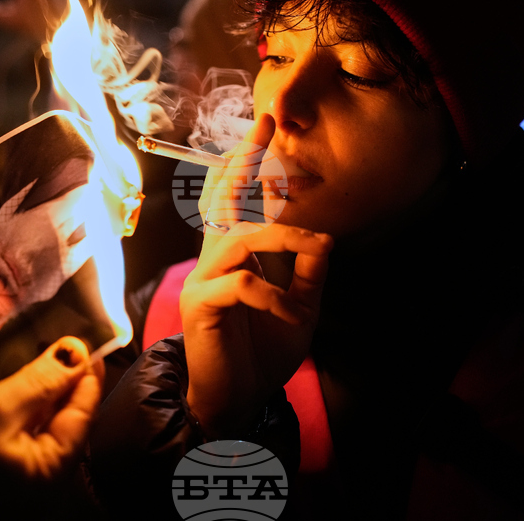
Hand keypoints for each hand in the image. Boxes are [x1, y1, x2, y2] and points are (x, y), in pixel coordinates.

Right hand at [0, 337, 102, 510]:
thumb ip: (41, 381)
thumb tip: (76, 352)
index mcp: (51, 473)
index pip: (83, 415)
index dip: (87, 375)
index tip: (89, 344)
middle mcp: (41, 480)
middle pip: (65, 420)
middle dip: (65, 382)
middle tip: (66, 345)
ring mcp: (18, 478)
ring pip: (43, 425)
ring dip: (44, 391)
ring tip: (45, 356)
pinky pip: (21, 433)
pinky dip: (24, 407)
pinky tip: (20, 383)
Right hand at [182, 114, 332, 437]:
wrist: (236, 401)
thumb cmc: (263, 353)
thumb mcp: (299, 308)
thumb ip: (308, 274)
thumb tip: (324, 240)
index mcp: (236, 255)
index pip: (239, 199)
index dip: (250, 163)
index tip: (267, 125)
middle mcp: (214, 258)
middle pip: (224, 198)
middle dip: (245, 159)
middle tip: (266, 122)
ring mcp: (203, 279)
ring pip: (241, 236)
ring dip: (286, 237)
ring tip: (319, 248)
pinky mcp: (200, 304)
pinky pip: (241, 284)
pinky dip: (273, 294)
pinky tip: (287, 310)